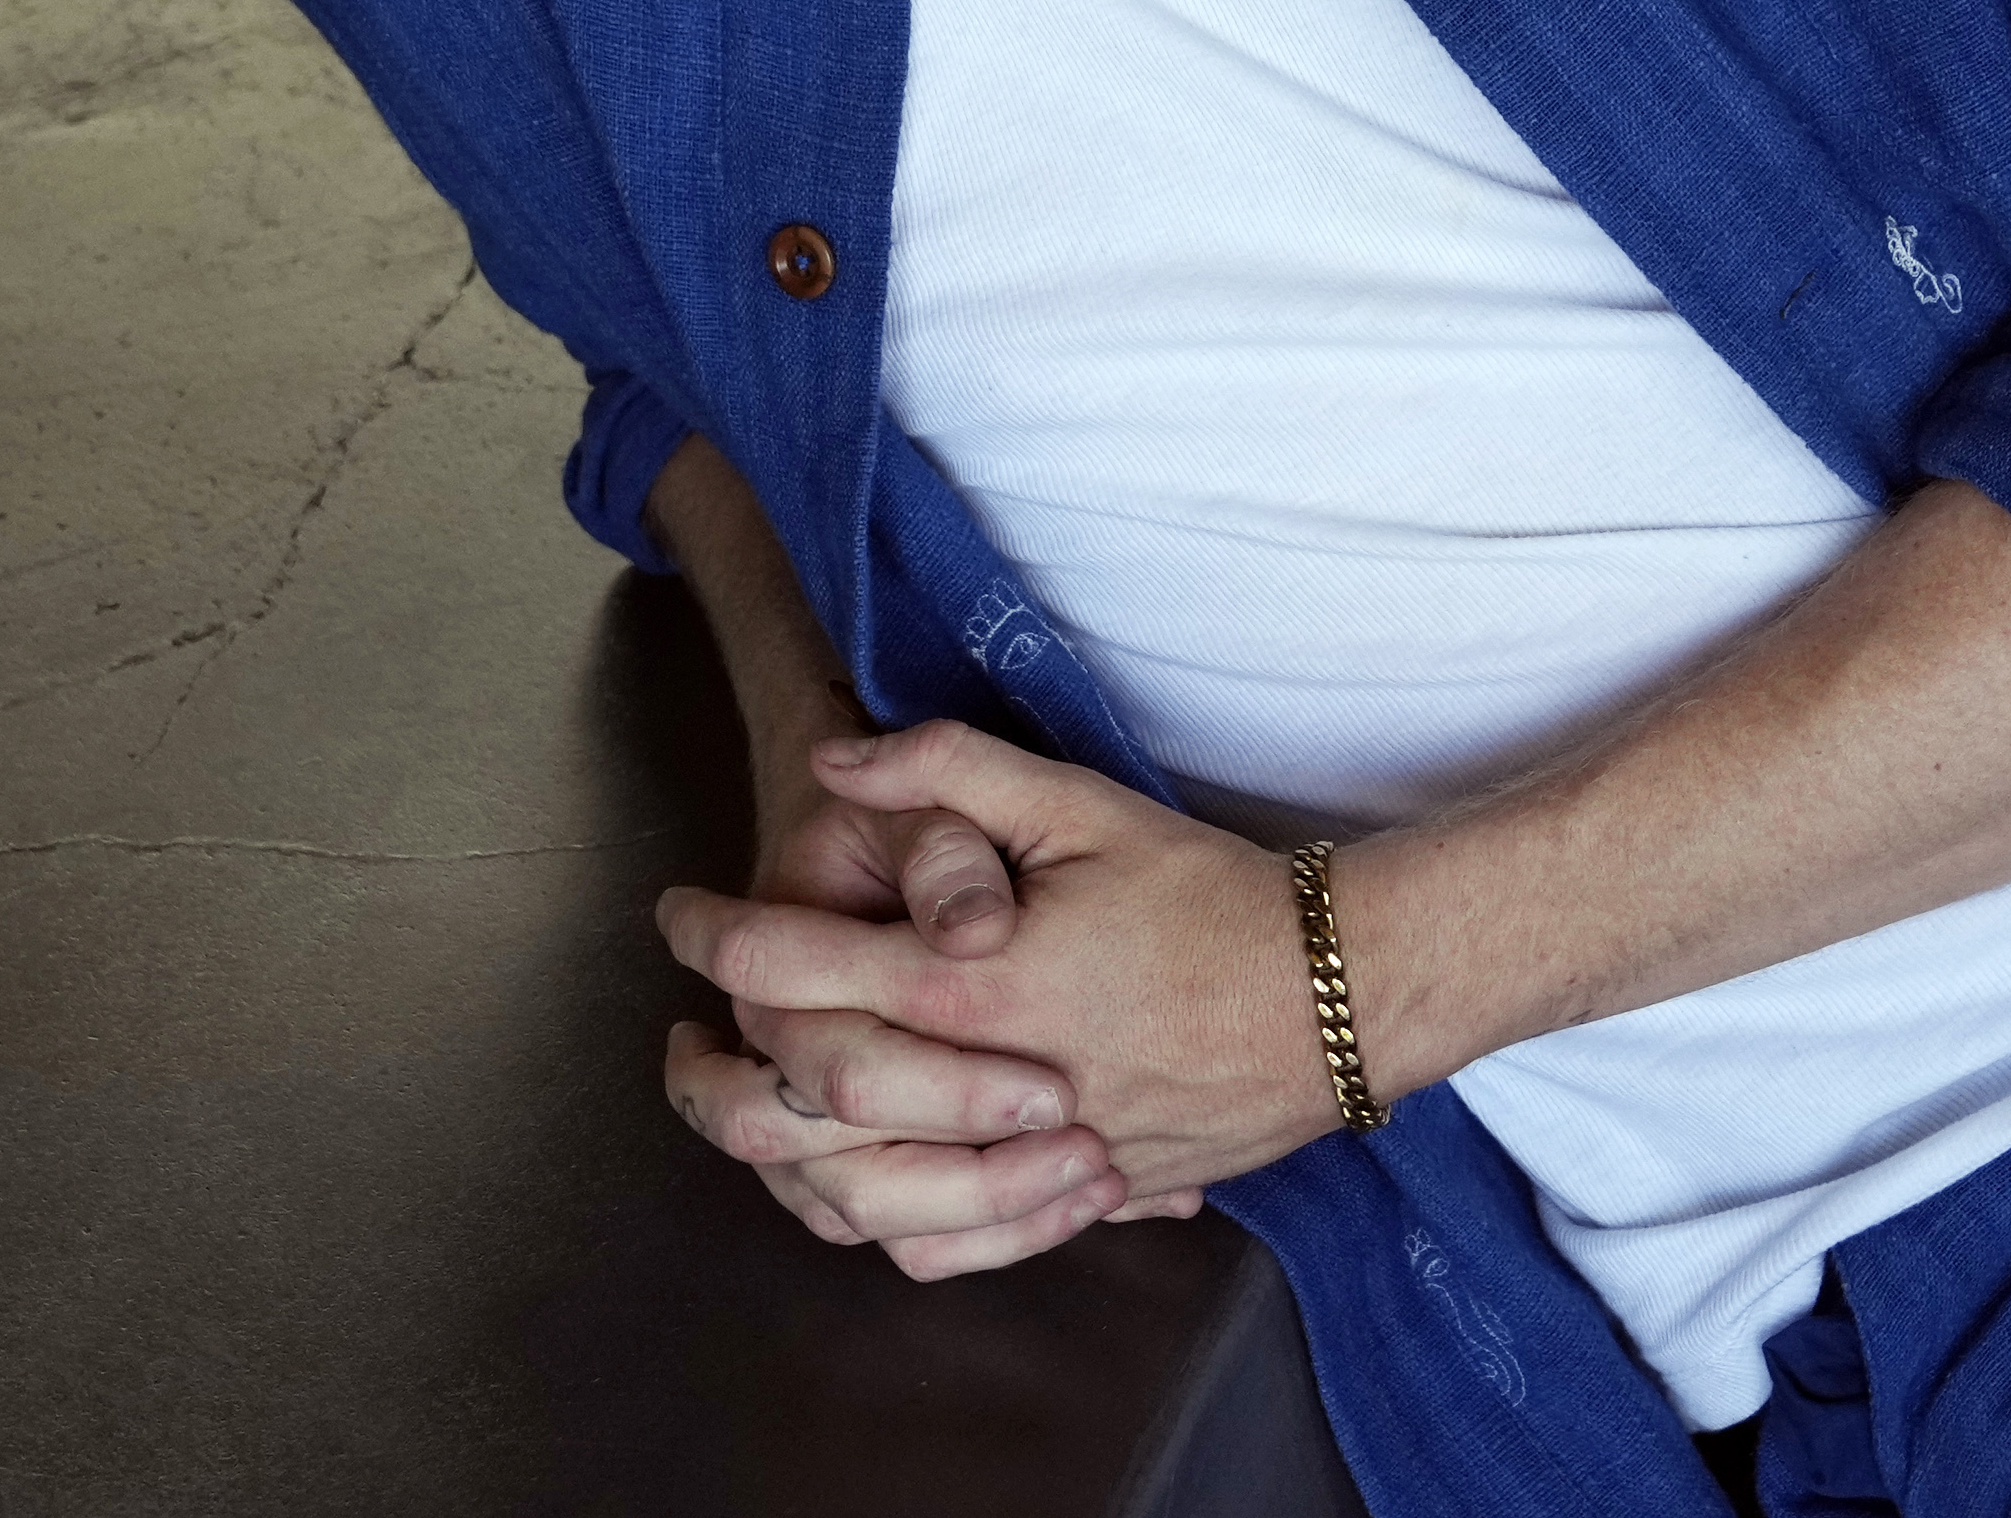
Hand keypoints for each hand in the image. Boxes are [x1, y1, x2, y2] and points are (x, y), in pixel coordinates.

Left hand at [655, 760, 1212, 1277]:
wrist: (1334, 991)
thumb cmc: (1209, 893)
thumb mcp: (1082, 804)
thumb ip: (951, 771)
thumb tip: (836, 761)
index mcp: (979, 984)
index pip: (800, 971)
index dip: (716, 939)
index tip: (679, 915)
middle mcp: (992, 1087)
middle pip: (800, 1110)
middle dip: (712, 1072)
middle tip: (676, 1038)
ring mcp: (1035, 1161)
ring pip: (859, 1201)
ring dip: (777, 1164)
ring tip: (744, 1116)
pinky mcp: (1078, 1199)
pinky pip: (949, 1249)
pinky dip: (883, 1231)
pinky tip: (856, 1189)